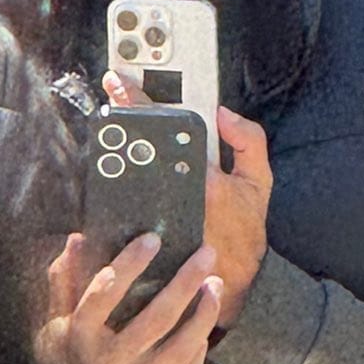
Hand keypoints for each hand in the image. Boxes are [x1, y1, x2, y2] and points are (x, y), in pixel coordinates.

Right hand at [34, 231, 221, 363]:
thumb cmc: (63, 359)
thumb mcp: (54, 320)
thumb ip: (65, 280)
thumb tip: (78, 238)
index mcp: (78, 337)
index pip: (104, 294)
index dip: (129, 265)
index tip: (154, 239)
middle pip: (157, 319)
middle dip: (186, 282)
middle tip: (207, 253)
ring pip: (179, 348)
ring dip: (204, 314)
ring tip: (216, 285)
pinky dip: (198, 352)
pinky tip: (204, 328)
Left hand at [103, 76, 271, 330]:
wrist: (230, 282)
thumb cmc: (244, 232)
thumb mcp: (259, 184)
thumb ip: (249, 142)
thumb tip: (223, 114)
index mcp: (204, 180)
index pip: (166, 131)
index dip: (140, 102)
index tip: (121, 82)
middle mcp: (174, 198)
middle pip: (135, 150)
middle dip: (121, 120)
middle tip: (110, 96)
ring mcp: (151, 218)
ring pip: (120, 177)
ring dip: (110, 152)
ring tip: (107, 130)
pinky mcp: (138, 236)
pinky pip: (116, 209)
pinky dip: (107, 188)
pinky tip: (104, 168)